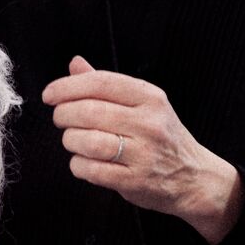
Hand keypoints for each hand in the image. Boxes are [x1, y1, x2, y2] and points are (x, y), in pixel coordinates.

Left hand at [44, 55, 243, 244]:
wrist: (193, 177)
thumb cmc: (162, 138)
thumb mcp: (143, 104)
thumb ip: (107, 85)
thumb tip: (75, 64)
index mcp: (150, 97)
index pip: (100, 83)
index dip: (67, 87)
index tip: (50, 95)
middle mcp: (149, 123)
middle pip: (88, 112)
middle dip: (63, 115)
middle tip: (60, 119)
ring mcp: (143, 153)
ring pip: (86, 141)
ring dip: (69, 140)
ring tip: (74, 141)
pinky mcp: (134, 180)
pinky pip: (91, 169)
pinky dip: (78, 165)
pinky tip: (84, 161)